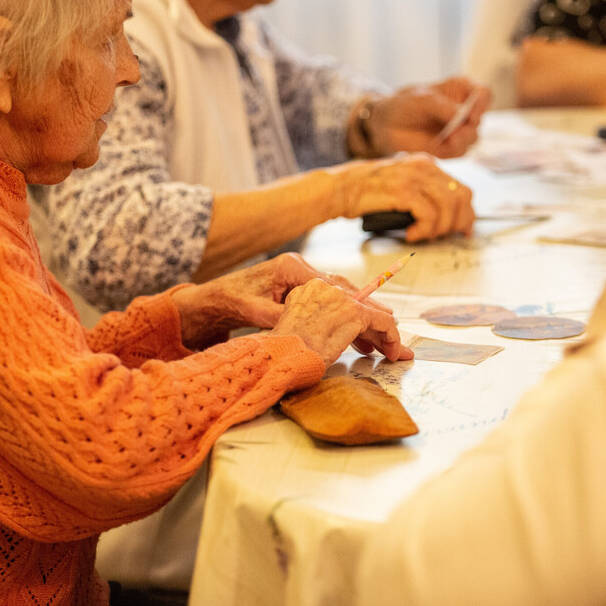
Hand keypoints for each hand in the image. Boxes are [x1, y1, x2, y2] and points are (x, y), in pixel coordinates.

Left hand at [172, 253, 393, 347]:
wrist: (212, 298)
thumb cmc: (228, 299)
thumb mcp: (250, 310)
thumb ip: (275, 316)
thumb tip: (297, 327)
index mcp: (292, 269)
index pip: (335, 286)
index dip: (359, 304)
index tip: (380, 319)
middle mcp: (302, 270)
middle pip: (345, 290)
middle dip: (370, 311)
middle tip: (393, 329)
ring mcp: (303, 280)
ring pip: (342, 298)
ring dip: (362, 317)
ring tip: (384, 337)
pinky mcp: (301, 291)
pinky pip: (332, 304)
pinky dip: (347, 318)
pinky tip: (361, 335)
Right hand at [266, 278, 414, 368]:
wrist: (280, 358)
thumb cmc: (285, 352)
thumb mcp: (298, 329)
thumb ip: (317, 322)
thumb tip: (337, 329)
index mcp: (306, 290)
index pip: (340, 302)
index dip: (356, 321)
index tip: (365, 337)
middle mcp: (323, 288)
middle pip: (357, 307)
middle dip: (374, 330)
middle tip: (387, 346)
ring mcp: (339, 298)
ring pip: (371, 314)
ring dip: (385, 335)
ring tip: (394, 351)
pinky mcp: (353, 312)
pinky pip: (382, 322)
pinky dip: (392, 336)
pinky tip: (394, 351)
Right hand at [332, 154, 474, 242]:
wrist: (340, 188)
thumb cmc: (367, 193)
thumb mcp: (402, 185)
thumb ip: (424, 194)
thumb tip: (446, 217)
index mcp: (426, 164)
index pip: (461, 188)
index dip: (466, 213)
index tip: (464, 230)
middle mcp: (424, 167)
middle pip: (461, 196)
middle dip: (458, 222)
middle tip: (447, 236)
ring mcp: (414, 177)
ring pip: (448, 207)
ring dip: (439, 228)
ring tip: (423, 236)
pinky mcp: (403, 190)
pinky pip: (429, 215)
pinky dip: (424, 230)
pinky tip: (411, 235)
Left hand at [366, 77, 491, 158]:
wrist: (387, 124)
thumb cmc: (405, 103)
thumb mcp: (423, 99)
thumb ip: (444, 107)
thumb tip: (464, 118)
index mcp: (461, 90)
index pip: (483, 93)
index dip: (482, 103)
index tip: (471, 116)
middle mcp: (464, 110)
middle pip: (480, 119)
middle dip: (470, 128)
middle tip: (455, 134)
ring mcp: (459, 129)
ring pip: (473, 138)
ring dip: (462, 141)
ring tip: (448, 141)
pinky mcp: (451, 147)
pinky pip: (460, 152)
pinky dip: (452, 151)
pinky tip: (438, 147)